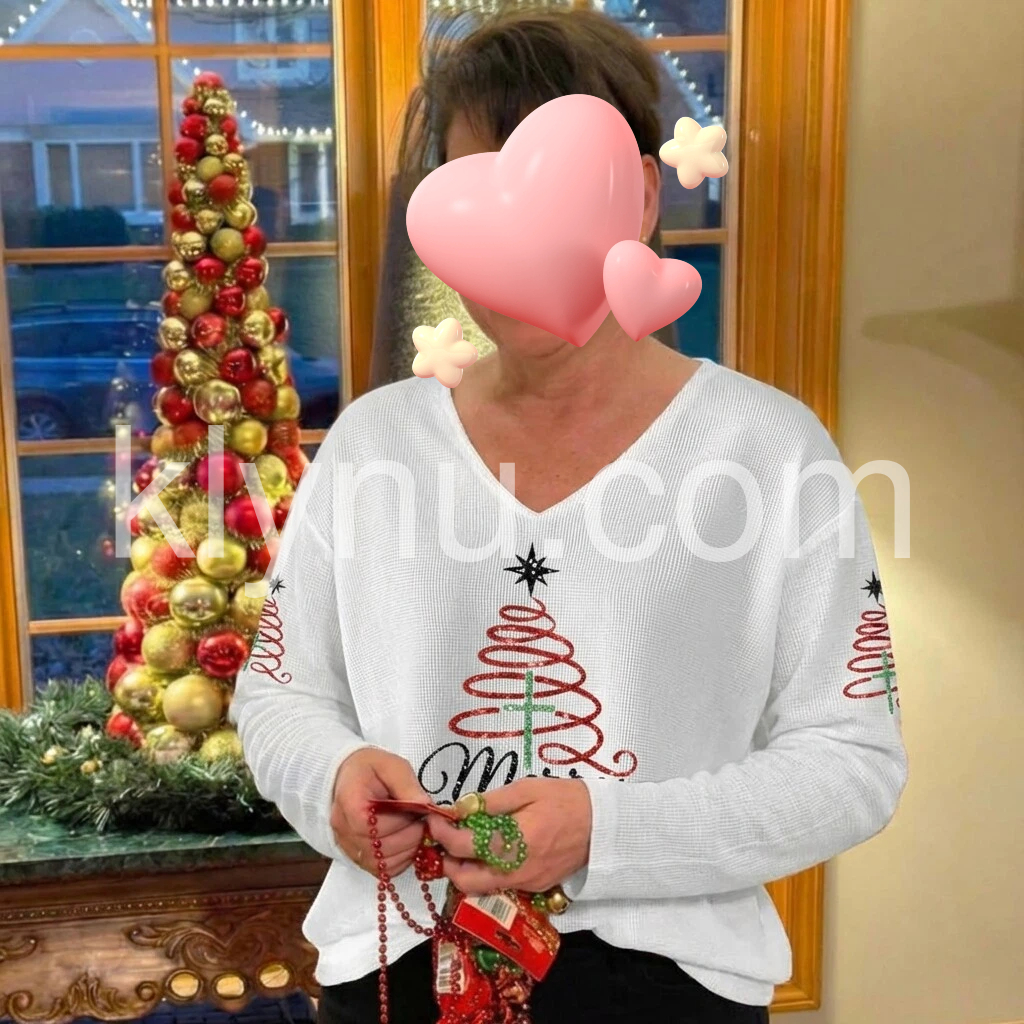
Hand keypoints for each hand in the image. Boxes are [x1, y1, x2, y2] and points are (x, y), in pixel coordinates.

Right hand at [331, 748, 429, 877]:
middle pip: (381, 847)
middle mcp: (344, 830)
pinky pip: (382, 871)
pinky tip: (406, 841)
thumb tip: (426, 806)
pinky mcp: (357, 858)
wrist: (349, 777)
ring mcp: (348, 848)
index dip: (403, 820)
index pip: (377, 824)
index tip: (419, 809)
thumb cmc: (370, 770)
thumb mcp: (391, 766)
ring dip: (408, 850)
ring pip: (383, 864)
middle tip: (422, 821)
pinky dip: (400, 860)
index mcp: (350, 803)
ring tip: (415, 829)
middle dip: (410, 836)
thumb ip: (407, 785)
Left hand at [427, 778, 591, 894]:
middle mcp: (516, 870)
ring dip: (464, 870)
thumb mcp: (528, 788)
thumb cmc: (565, 800)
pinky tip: (489, 852)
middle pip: (465, 880)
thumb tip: (459, 808)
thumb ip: (491, 801)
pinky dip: (486, 873)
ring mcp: (526, 883)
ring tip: (465, 845)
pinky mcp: (535, 887)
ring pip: (480, 888)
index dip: (442, 832)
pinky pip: (500, 886)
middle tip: (446, 838)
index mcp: (514, 841)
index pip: (463, 846)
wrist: (604, 825)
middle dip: (447, 861)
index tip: (434, 818)